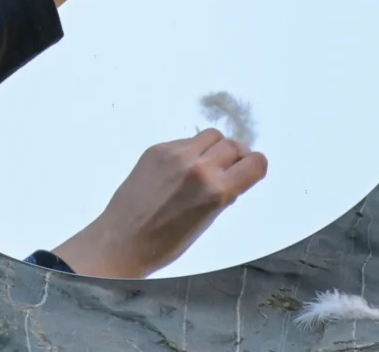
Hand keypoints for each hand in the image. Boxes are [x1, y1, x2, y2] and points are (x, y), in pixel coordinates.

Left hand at [52, 128, 267, 277]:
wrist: (123, 240)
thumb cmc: (167, 242)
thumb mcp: (208, 220)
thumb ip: (223, 192)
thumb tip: (231, 173)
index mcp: (217, 190)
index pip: (255, 163)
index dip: (255, 166)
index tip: (250, 170)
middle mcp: (199, 167)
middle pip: (233, 145)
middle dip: (236, 156)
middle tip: (228, 168)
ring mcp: (175, 154)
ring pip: (210, 135)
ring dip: (214, 147)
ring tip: (205, 164)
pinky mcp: (156, 149)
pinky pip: (184, 141)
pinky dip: (189, 151)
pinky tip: (178, 170)